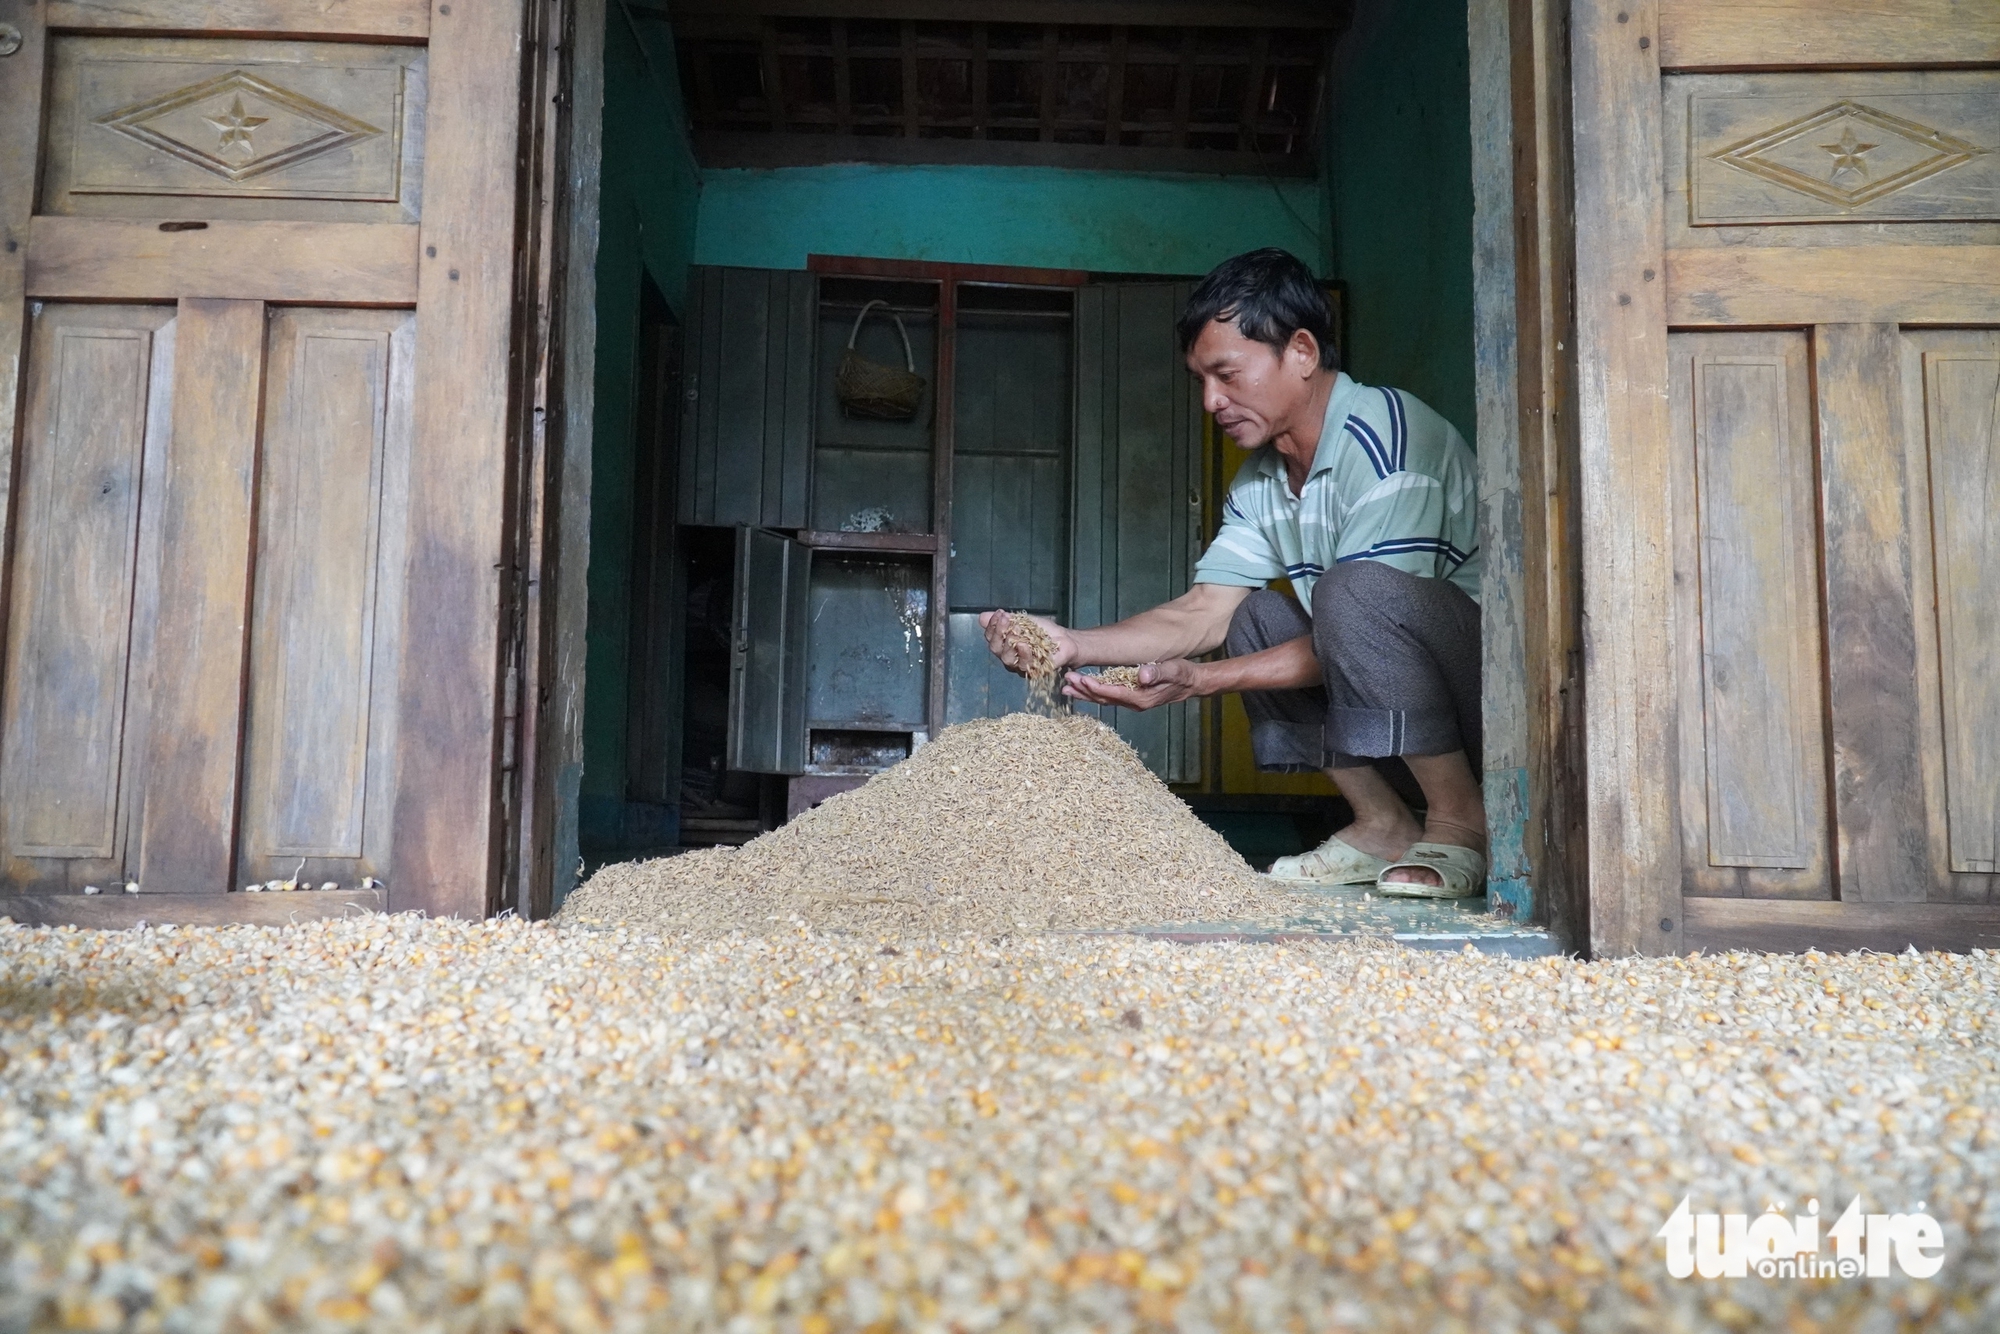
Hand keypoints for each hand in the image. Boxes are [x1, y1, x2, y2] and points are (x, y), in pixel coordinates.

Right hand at [978, 610, 1078, 675]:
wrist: (1065, 639)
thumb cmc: (1044, 631)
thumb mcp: (1023, 620)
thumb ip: (1005, 619)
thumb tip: (982, 617)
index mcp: (1005, 646)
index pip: (991, 638)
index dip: (992, 626)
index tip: (1000, 613)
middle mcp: (1010, 658)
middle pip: (996, 649)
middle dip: (998, 632)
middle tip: (1005, 619)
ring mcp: (1022, 666)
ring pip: (1007, 659)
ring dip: (1008, 643)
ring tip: (1016, 630)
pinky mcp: (1035, 671)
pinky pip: (1025, 666)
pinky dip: (1023, 654)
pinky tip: (1024, 644)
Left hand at [1062, 660, 1202, 710]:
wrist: (1191, 682)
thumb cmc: (1183, 674)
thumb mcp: (1174, 670)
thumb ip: (1157, 672)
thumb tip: (1142, 675)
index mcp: (1140, 698)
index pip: (1113, 694)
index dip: (1096, 687)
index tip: (1081, 679)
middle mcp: (1133, 703)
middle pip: (1103, 699)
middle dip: (1084, 691)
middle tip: (1066, 682)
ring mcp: (1131, 701)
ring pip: (1103, 699)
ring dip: (1085, 693)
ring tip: (1066, 687)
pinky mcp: (1131, 697)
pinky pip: (1108, 696)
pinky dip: (1094, 691)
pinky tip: (1082, 686)